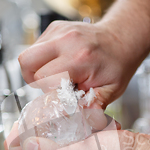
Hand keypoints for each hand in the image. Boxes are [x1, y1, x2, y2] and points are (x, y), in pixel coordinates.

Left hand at [4, 121, 149, 149]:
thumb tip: (26, 146)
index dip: (16, 149)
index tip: (13, 129)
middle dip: (30, 136)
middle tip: (27, 116)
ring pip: (54, 141)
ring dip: (47, 128)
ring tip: (41, 113)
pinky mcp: (90, 145)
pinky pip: (72, 134)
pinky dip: (66, 124)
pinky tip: (66, 113)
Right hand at [18, 20, 149, 108]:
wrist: (122, 38)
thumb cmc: (117, 65)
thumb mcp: (112, 90)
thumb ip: (96, 107)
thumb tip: (85, 122)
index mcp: (81, 58)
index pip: (44, 79)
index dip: (50, 92)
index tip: (64, 96)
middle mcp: (66, 40)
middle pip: (27, 63)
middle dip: (35, 80)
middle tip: (53, 87)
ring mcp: (58, 31)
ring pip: (27, 55)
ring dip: (36, 70)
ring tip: (56, 76)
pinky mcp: (54, 27)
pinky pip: (35, 48)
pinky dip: (42, 60)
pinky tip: (60, 64)